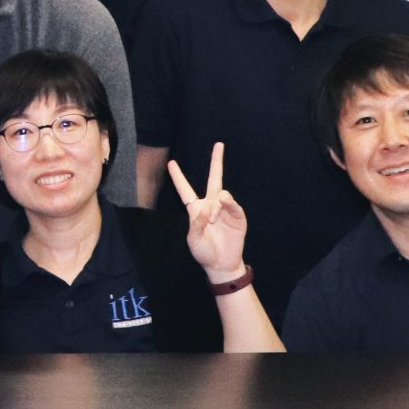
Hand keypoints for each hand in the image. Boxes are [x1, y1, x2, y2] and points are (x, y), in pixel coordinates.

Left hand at [168, 142, 247, 280]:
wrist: (221, 264)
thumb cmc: (204, 252)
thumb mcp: (193, 240)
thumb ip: (196, 224)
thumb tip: (206, 210)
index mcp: (196, 209)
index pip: (185, 189)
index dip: (178, 177)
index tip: (170, 162)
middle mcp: (210, 205)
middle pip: (214, 179)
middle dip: (216, 162)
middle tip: (219, 144)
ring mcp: (225, 209)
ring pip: (221, 194)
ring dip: (217, 207)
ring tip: (213, 221)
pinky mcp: (238, 216)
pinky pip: (233, 204)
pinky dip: (228, 206)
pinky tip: (223, 210)